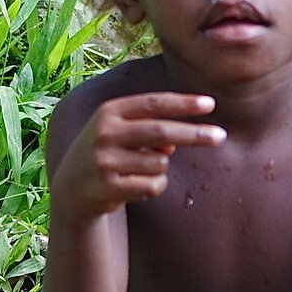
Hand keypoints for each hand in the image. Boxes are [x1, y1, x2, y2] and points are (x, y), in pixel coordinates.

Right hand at [54, 93, 223, 222]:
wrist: (71, 188)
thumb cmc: (108, 152)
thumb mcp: (121, 132)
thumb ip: (150, 130)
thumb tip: (175, 144)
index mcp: (110, 112)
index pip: (154, 103)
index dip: (183, 104)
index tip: (210, 104)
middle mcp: (105, 133)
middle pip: (161, 132)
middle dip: (194, 134)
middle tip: (221, 136)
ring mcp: (106, 160)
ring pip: (160, 163)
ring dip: (161, 168)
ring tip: (140, 171)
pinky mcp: (110, 186)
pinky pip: (153, 185)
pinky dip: (154, 186)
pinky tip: (135, 187)